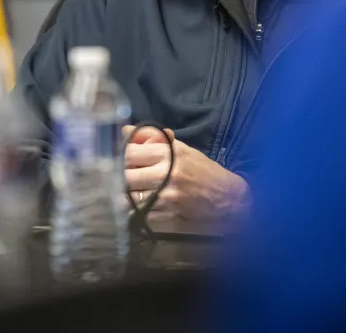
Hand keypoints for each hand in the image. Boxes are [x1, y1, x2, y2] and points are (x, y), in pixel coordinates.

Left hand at [122, 126, 249, 223]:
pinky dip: (132, 210)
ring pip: (128, 197)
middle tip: (116, 175)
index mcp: (169, 155)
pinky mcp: (167, 216)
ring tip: (122, 190)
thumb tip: (126, 129)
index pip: (130, 153)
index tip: (117, 156)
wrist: (229, 200)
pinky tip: (134, 205)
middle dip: (117, 175)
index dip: (118, 155)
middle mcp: (166, 175)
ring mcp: (166, 198)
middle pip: (125, 176)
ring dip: (122, 194)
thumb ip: (154, 140)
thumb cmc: (205, 171)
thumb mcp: (183, 150)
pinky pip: (139, 214)